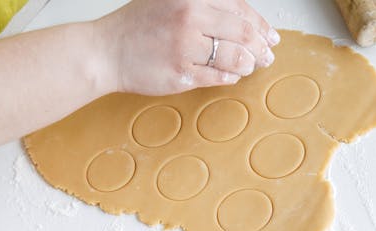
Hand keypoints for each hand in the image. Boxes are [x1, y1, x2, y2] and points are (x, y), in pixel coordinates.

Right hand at [96, 0, 279, 94]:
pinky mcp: (181, 73)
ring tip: (251, 67)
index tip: (269, 35)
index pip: (239, 8)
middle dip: (260, 47)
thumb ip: (204, 6)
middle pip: (242, 33)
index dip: (259, 24)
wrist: (106, 51)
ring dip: (248, 64)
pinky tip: (233, 76)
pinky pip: (216, 77)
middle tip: (267, 55)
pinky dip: (229, 77)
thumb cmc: (136, 28)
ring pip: (233, 57)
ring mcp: (186, 47)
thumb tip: (239, 21)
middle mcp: (191, 17)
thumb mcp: (171, 1)